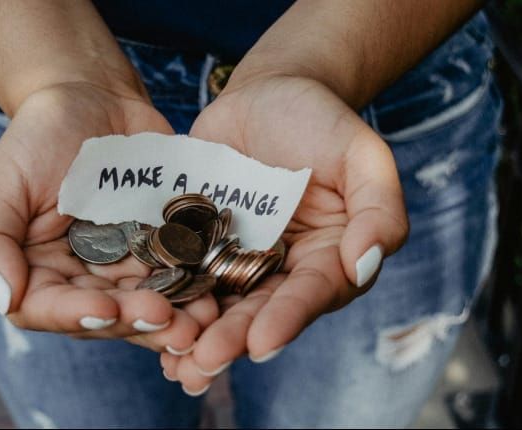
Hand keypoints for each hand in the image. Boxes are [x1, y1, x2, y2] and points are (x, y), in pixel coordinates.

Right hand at [0, 83, 218, 351]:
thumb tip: (4, 297)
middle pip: (107, 317)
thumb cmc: (37, 138)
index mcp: (37, 273)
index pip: (49, 309)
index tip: (106, 308)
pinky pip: (182, 277)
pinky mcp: (165, 250)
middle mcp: (82, 280)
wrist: (92, 98)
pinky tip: (217, 293)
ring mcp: (127, 268)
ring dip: (176, 319)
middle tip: (167, 319)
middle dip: (136, 322)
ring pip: (149, 306)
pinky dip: (199, 289)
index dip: (77, 315)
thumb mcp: (1, 183)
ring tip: (201, 321)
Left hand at [160, 76, 408, 392]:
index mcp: (328, 258)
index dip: (287, 319)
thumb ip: (378, 209)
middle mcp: (282, 270)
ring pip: (217, 304)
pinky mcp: (197, 243)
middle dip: (232, 339)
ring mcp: (236, 259)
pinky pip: (181, 274)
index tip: (262, 343)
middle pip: (258, 311)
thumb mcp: (362, 155)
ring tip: (173, 362)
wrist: (268, 92)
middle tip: (204, 361)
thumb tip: (364, 266)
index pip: (310, 294)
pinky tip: (143, 323)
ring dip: (196, 335)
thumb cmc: (322, 120)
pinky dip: (165, 299)